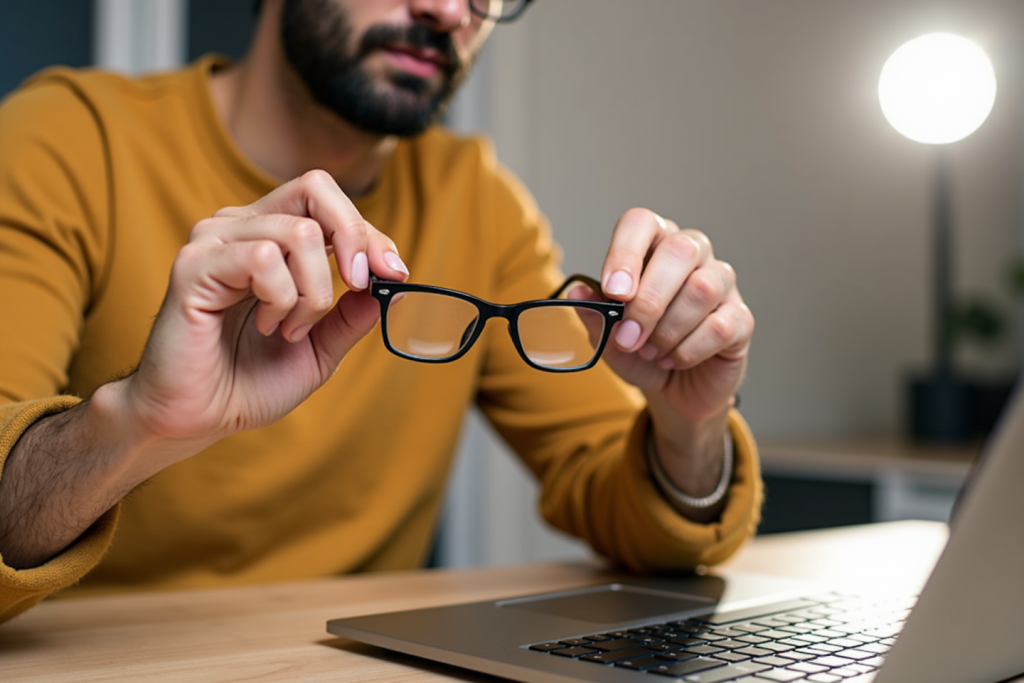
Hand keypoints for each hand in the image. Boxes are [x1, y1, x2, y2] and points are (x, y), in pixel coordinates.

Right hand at [123, 170, 408, 450]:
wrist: (198, 418)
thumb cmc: (249, 382)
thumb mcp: (321, 348)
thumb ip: (353, 314)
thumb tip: (396, 281)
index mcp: (270, 237)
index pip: (329, 203)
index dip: (370, 234)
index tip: (395, 274)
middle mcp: (241, 227)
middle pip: (314, 188)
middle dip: (354, 237)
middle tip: (358, 284)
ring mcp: (214, 241)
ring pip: (300, 232)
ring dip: (313, 292)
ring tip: (290, 328)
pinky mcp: (194, 264)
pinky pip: (265, 259)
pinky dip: (282, 298)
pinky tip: (266, 325)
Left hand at [578, 208, 752, 425]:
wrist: (672, 390)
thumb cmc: (640, 351)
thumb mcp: (607, 338)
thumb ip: (594, 314)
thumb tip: (578, 292)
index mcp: (653, 246)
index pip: (641, 223)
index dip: (625, 253)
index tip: (613, 291)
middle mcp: (692, 254)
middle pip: (679, 251)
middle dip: (649, 300)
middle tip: (629, 337)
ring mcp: (721, 284)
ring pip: (702, 288)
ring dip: (668, 329)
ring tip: (650, 351)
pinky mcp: (741, 318)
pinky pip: (720, 326)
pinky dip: (688, 350)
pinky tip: (673, 360)